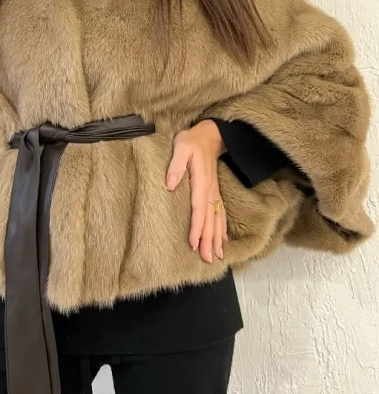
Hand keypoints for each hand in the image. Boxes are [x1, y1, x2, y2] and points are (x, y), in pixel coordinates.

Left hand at [165, 120, 227, 262]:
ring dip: (217, 237)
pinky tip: (223, 239)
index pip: (198, 209)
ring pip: (217, 219)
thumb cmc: (192, 141)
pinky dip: (222, 227)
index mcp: (201, 182)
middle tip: (208, 259)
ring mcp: (214, 192)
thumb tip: (169, 184)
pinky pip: (221, 212)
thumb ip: (176, 165)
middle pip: (210, 219)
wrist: (210, 135)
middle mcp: (210, 190)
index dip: (196, 228)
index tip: (193, 244)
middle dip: (208, 240)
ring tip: (216, 255)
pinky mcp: (215, 191)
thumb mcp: (181, 147)